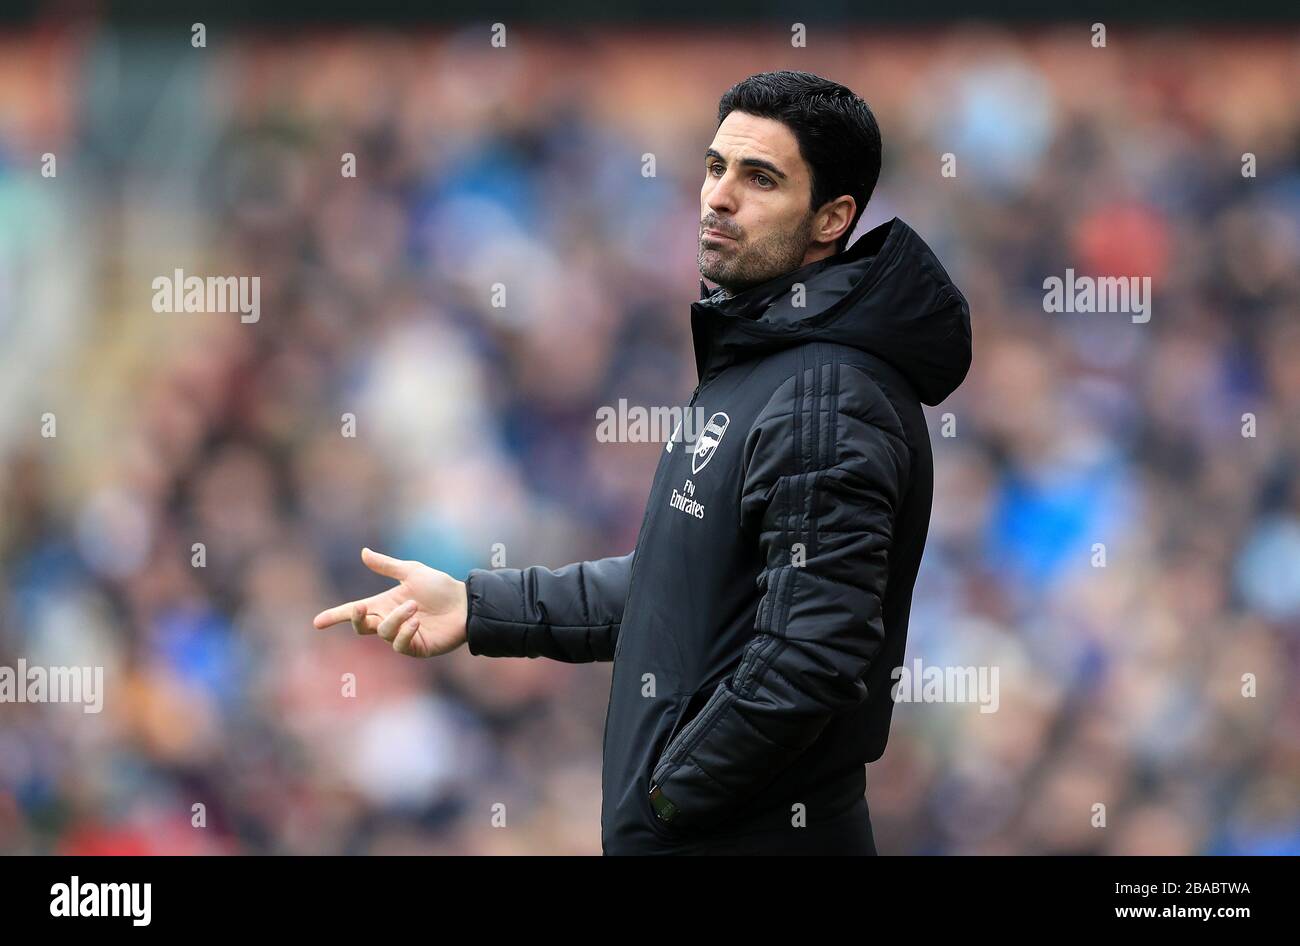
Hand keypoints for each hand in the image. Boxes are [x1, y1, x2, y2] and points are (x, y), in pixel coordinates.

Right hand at [312, 547, 467, 656]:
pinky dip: (405, 632)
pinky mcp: (416, 648)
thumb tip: (363, 553)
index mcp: (384, 604)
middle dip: (357, 618)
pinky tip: (417, 621)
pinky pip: (400, 645)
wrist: (465, 603)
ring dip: (396, 618)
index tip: (317, 622)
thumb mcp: (412, 572)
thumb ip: (387, 566)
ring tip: (414, 606)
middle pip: (362, 627)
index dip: (336, 616)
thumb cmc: (440, 587)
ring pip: (383, 632)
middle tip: (360, 607)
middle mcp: (390, 621)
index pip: (355, 612)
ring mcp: (402, 636)